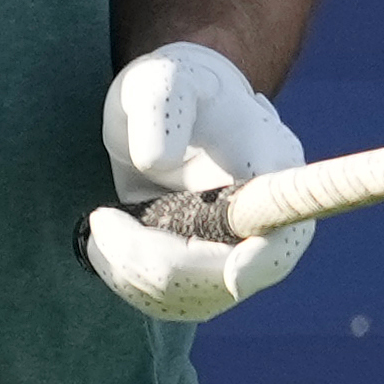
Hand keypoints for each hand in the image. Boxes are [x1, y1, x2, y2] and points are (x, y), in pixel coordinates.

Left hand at [82, 39, 314, 322]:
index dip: (264, 260)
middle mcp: (264, 221)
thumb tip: (157, 162)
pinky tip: (104, 245)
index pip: (284, 232)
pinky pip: (171, 303)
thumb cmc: (172, 87)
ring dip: (132, 272)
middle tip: (100, 220)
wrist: (164, 109)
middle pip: (223, 277)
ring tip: (99, 224)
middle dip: (154, 260)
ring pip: (192, 299)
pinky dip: (128, 283)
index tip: (233, 275)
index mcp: (272, 170)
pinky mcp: (203, 274)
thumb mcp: (162, 80)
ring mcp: (236, 254)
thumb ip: (162, 109)